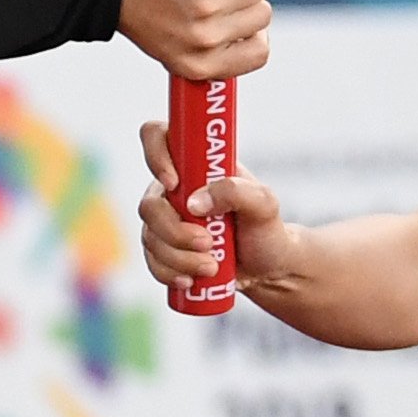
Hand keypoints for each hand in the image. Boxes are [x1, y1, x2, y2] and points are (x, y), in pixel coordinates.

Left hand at [114, 0, 268, 82]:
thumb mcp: (170, 46)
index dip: (257, 33)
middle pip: (261, 15)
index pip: (258, 55)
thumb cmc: (135, 10)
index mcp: (198, 65)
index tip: (244, 16)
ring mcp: (204, 8)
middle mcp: (204, 41)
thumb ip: (204, 46)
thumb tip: (246, 31)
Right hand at [137, 118, 288, 298]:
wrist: (268, 267)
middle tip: (208, 243)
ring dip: (179, 257)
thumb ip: (236, 191)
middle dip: (175, 231)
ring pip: (150, 237)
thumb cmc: (266, 227)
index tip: (175, 184)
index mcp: (193, 162)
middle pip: (149, 204)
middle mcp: (173, 188)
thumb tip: (194, 202)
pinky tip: (190, 280)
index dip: (156, 155)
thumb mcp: (264, 203)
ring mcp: (164, 220)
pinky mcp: (163, 250)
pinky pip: (151, 261)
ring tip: (211, 266)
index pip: (157, 136)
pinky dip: (169, 273)